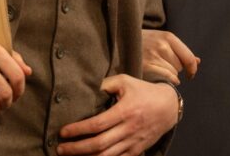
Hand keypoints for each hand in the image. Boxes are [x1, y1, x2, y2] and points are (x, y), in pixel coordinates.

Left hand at [57, 75, 178, 155]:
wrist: (168, 106)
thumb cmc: (143, 91)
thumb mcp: (124, 81)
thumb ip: (105, 84)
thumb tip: (85, 89)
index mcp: (125, 111)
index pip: (97, 124)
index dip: (78, 130)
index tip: (63, 132)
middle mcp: (129, 129)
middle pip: (99, 145)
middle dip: (77, 149)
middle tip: (60, 149)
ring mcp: (133, 142)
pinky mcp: (137, 151)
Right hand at [141, 30, 198, 83]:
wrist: (121, 40)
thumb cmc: (145, 42)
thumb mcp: (162, 40)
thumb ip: (180, 50)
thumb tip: (198, 61)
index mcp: (168, 37)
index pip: (189, 58)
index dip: (192, 69)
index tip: (191, 74)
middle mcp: (162, 46)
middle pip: (180, 67)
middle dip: (174, 68)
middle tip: (162, 64)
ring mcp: (153, 57)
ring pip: (173, 74)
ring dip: (167, 74)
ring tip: (155, 68)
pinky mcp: (146, 67)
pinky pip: (165, 79)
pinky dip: (164, 81)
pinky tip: (156, 76)